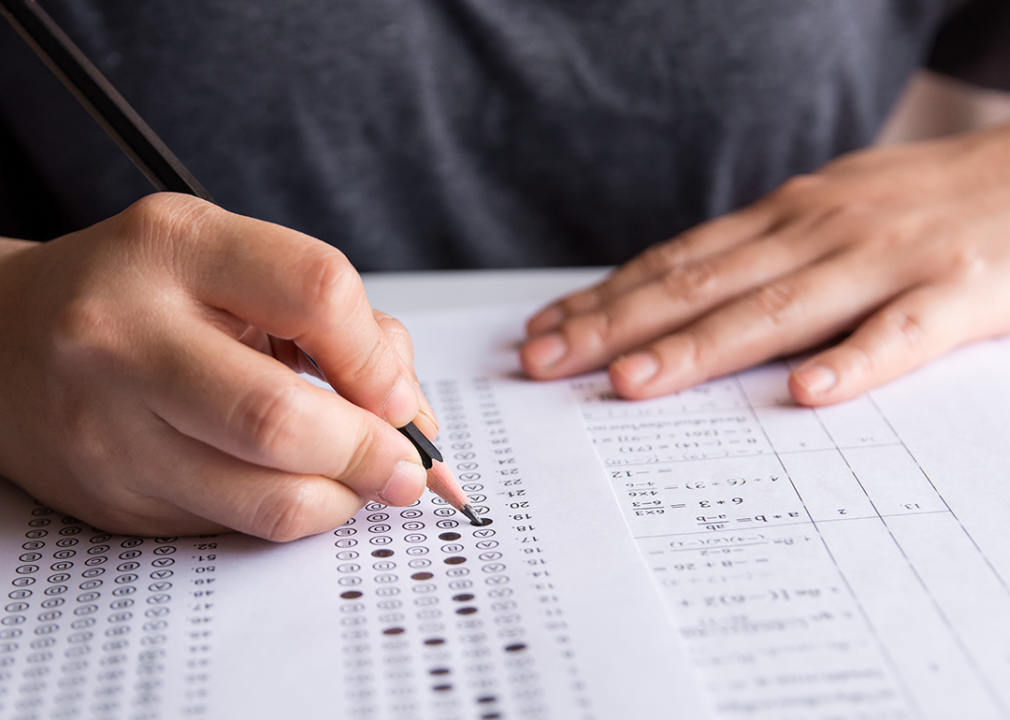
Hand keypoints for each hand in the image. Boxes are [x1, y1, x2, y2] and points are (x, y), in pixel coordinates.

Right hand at [0, 193, 434, 540]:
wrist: (6, 338)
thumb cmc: (140, 292)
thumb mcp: (231, 263)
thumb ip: (332, 321)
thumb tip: (408, 411)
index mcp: (178, 249)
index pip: (317, 293)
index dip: (380, 358)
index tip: (399, 395)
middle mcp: (129, 338)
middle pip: (283, 420)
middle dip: (371, 454)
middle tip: (405, 465)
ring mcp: (113, 429)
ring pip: (267, 500)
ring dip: (344, 498)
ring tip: (359, 477)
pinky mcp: (117, 500)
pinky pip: (238, 526)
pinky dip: (292, 513)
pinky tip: (294, 482)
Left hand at [522, 122, 1009, 404]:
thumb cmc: (914, 205)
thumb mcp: (822, 214)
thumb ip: (756, 256)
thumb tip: (672, 296)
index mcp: (783, 218)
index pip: (675, 261)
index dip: (605, 298)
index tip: (545, 331)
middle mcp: (817, 233)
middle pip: (701, 284)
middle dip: (616, 326)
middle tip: (546, 362)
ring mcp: (884, 261)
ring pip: (778, 309)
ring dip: (700, 347)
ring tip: (632, 382)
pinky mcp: (955, 294)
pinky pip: (900, 334)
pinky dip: (853, 363)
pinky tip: (806, 396)